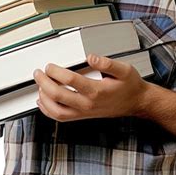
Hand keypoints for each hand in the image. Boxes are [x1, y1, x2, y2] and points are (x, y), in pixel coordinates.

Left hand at [33, 54, 148, 121]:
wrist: (136, 102)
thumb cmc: (129, 85)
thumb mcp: (124, 69)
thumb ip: (107, 62)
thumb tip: (91, 57)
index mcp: (96, 91)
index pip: (70, 81)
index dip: (56, 72)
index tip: (50, 65)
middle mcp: (88, 104)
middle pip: (59, 96)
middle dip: (44, 83)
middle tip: (39, 73)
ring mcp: (84, 112)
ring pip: (57, 111)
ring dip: (44, 98)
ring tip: (39, 85)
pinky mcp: (83, 116)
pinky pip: (61, 117)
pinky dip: (48, 111)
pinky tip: (43, 102)